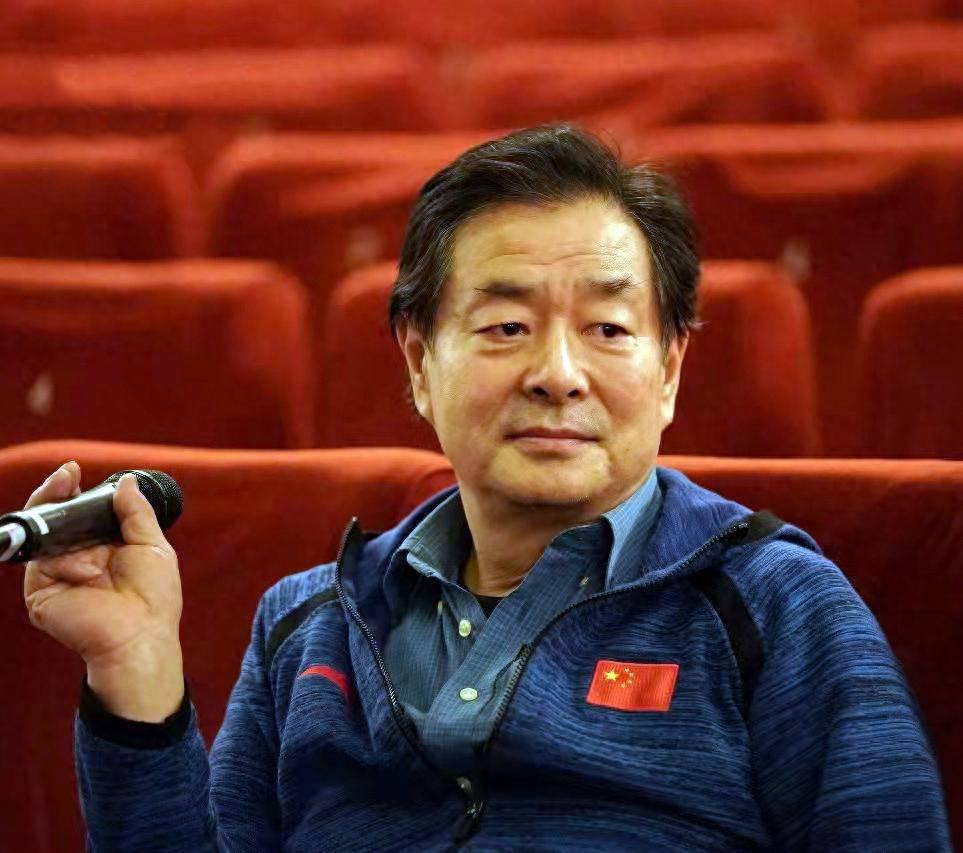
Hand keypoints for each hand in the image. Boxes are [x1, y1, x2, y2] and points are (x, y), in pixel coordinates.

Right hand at [22, 462, 184, 720]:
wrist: (141, 636)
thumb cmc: (154, 598)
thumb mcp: (151, 545)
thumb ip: (135, 513)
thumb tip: (126, 483)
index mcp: (102, 547)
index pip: (79, 513)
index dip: (73, 491)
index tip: (74, 470)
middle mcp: (76, 558)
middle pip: (55, 519)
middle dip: (56, 494)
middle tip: (65, 476)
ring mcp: (57, 575)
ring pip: (43, 535)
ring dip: (59, 520)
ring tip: (73, 514)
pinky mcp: (41, 593)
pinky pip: (42, 563)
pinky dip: (65, 561)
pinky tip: (87, 570)